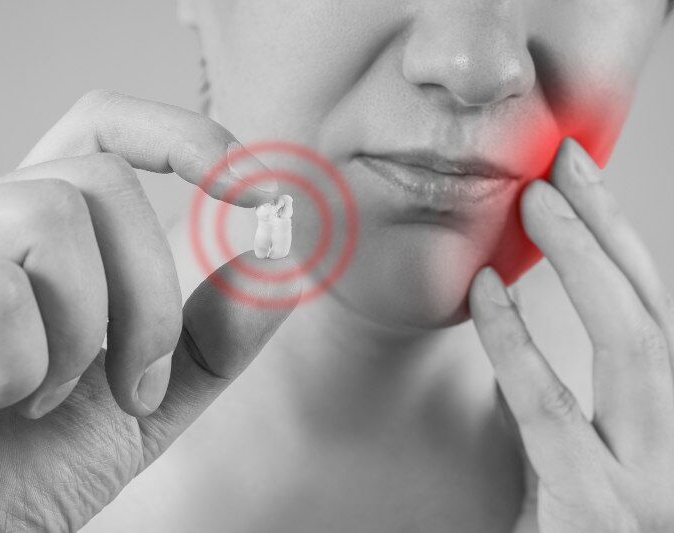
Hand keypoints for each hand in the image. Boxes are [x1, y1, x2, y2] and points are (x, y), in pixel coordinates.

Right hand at [0, 90, 299, 531]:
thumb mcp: (150, 399)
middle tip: (134, 385)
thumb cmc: (27, 469)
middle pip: (98, 177)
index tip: (256, 189)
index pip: (100, 127)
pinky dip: (14, 367)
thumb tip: (282, 259)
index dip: (183, 138)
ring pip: (46, 216)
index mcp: (29, 233)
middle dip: (148, 296)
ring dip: (81, 336)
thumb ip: (215, 334)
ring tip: (42, 399)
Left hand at [469, 139, 673, 531]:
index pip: (652, 307)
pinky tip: (485, 290)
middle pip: (652, 309)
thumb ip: (565, 393)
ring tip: (533, 201)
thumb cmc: (568, 526)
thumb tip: (510, 300)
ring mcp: (653, 478)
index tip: (576, 174)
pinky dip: (517, 341)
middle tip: (558, 163)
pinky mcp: (603, 509)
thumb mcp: (576, 452)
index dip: (617, 235)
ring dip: (583, 260)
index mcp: (666, 417)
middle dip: (608, 228)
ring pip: (632, 344)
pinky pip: (551, 409)